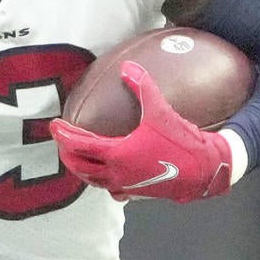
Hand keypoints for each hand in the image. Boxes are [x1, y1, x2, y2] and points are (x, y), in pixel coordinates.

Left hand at [50, 61, 231, 202]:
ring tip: (76, 155)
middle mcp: (117, 173)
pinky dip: (101, 181)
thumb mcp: (160, 110)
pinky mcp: (138, 192)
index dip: (64, 135)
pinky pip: (111, 189)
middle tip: (61, 140)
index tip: (54, 125)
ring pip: (94, 181)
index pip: (80, 146)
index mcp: (118, 154)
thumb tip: (128, 67)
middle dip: (67, 154)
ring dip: (81, 168)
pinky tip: (104, 174)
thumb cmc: (181, 142)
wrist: (205, 170)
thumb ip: (142, 86)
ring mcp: (127, 185)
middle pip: (80, 167)